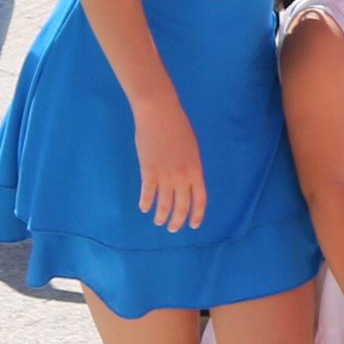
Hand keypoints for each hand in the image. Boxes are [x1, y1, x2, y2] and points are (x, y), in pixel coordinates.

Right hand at [131, 100, 206, 230]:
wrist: (160, 114)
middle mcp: (183, 176)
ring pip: (164, 204)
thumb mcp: (191, 149)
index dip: (197, 215)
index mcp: (196, 170)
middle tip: (173, 229)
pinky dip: (145, 203)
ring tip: (159, 222)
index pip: (200, 200)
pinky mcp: (148, 171)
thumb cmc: (177, 127)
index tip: (194, 225)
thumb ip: (190, 167)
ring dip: (161, 216)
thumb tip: (185, 182)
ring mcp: (165, 175)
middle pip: (182, 206)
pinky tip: (143, 207)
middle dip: (177, 221)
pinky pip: (148, 194)